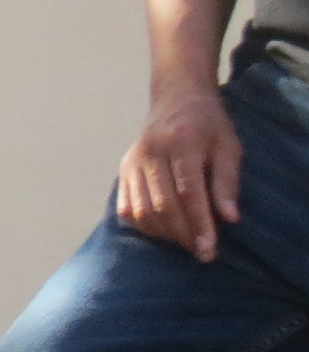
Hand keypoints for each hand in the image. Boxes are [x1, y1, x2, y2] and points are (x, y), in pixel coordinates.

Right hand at [118, 84, 242, 261]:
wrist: (176, 99)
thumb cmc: (208, 125)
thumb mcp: (229, 147)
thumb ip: (227, 182)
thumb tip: (229, 219)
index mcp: (182, 143)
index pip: (188, 193)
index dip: (199, 224)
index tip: (208, 250)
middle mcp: (151, 153)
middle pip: (162, 205)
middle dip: (182, 234)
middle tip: (199, 252)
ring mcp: (132, 162)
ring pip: (142, 210)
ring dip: (163, 233)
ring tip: (184, 242)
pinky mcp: (123, 170)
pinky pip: (127, 207)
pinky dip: (143, 225)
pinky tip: (162, 230)